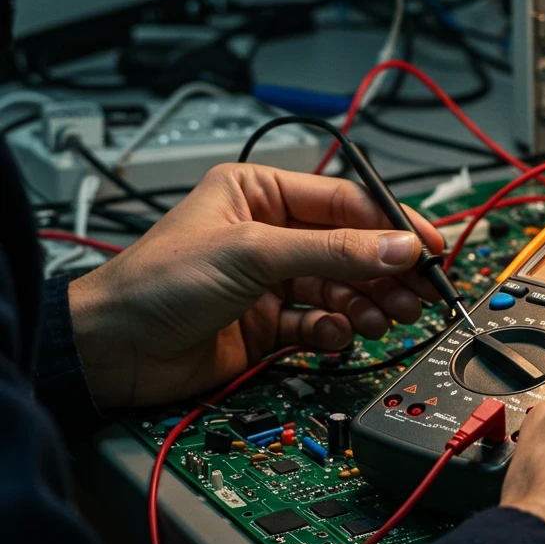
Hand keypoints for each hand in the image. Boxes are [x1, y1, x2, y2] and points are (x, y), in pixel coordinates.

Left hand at [68, 163, 443, 408]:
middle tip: (421, 291)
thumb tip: (396, 247)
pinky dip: (335, 329)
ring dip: (367, 302)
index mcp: (259, 193)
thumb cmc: (156, 282)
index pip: (344, 202)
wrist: (114, 350)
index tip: (430, 246)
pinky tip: (338, 333)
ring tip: (387, 315)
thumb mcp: (252, 253)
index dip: (391, 225)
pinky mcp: (267, 324)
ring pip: (340, 287)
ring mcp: (269, 281)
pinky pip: (319, 322)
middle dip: (386, 270)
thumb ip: (331, 251)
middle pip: (350, 248)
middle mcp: (268, 233)